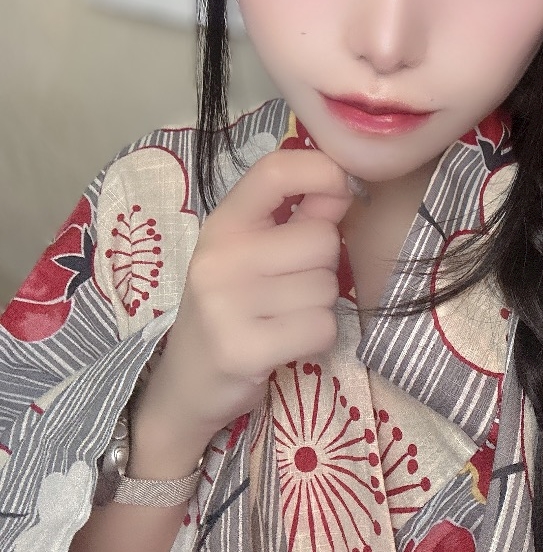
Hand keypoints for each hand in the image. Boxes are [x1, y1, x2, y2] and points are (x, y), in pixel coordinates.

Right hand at [128, 148, 352, 477]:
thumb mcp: (253, 248)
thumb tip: (346, 186)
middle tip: (292, 283)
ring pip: (327, 286)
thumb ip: (301, 213)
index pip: (275, 170)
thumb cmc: (232, 303)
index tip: (338, 190)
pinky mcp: (242, 349)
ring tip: (285, 313)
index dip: (322, 171)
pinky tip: (288, 340)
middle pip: (322, 238)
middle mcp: (219, 256)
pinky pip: (322, 327)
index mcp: (223, 222)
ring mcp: (226, 304)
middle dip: (324, 263)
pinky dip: (318, 337)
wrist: (187, 381)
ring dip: (320, 303)